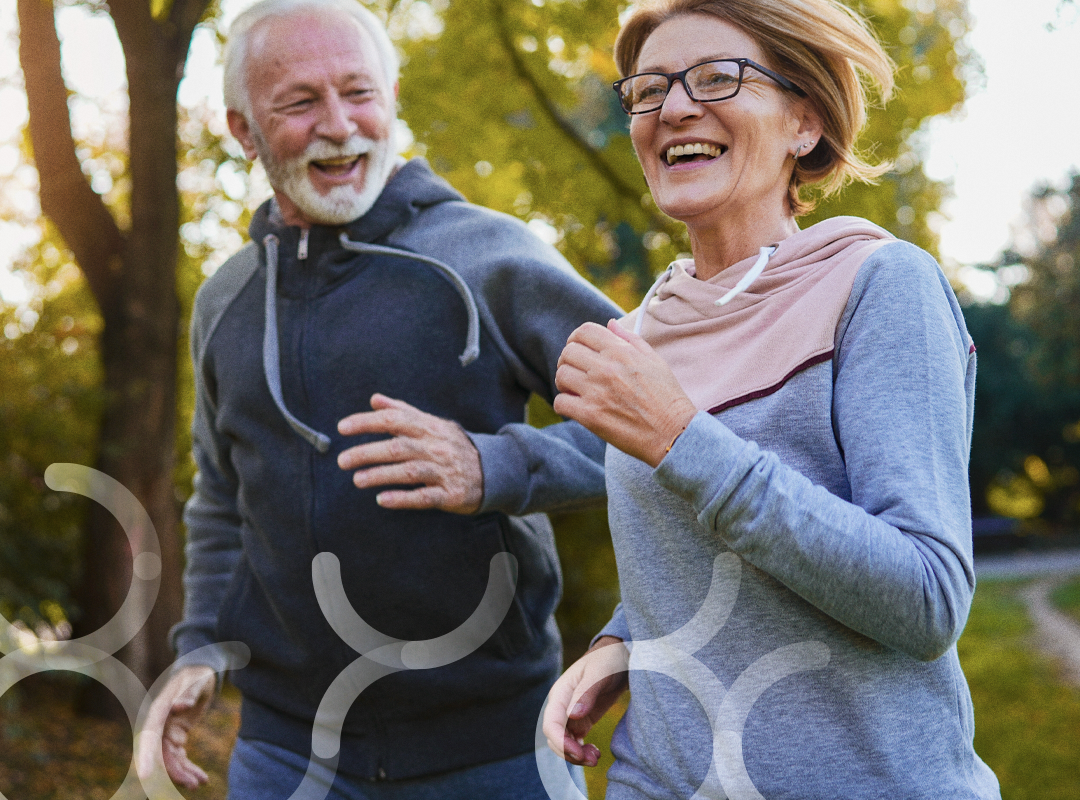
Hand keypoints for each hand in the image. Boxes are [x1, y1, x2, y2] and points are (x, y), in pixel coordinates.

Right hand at [135, 665, 215, 788]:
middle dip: (172, 772)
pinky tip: (201, 778)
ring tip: (199, 783)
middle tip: (191, 784)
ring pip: (169, 760)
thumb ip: (189, 691)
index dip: (146, 756)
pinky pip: (178, 758)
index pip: (149, 736)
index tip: (145, 776)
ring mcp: (165, 732)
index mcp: (159, 710)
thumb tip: (178, 706)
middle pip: (159, 753)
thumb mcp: (198, 679)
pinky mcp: (175, 736)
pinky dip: (188, 768)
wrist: (200, 671)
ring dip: (182, 774)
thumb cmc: (198, 674)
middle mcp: (158, 724)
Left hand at [337, 394, 482, 513]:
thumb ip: (403, 411)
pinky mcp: (451, 494)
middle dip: (367, 452)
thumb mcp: (433, 424)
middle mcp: (436, 447)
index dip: (367, 422)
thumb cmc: (453, 446)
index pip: (395, 419)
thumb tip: (374, 399)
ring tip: (357, 480)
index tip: (342, 428)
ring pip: (409, 471)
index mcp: (429, 428)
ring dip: (381, 475)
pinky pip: (425, 497)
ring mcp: (444, 471)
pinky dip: (403, 499)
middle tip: (342, 460)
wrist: (493, 470)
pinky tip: (382, 500)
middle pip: (398, 447)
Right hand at [542, 636, 629, 766]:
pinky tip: (596, 752)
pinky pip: (575, 742)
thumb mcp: (599, 673)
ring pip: (564, 743)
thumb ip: (586, 693)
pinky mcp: (582, 721)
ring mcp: (571, 715)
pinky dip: (582, 751)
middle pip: (555, 738)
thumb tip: (573, 716)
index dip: (561, 742)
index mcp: (560, 693)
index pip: (551, 724)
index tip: (578, 753)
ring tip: (596, 758)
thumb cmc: (608, 660)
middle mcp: (562, 706)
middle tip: (593, 760)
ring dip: (576, 755)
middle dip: (569, 753)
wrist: (621, 656)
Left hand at [554, 320, 696, 466]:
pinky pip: (560, 402)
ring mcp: (596, 391)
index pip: (583, 331)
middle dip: (568, 361)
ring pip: (561, 375)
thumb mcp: (654, 360)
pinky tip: (576, 408)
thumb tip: (610, 324)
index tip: (579, 350)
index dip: (576, 339)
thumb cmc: (667, 397)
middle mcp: (606, 367)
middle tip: (576, 373)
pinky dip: (564, 405)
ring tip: (575, 390)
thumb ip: (630, 339)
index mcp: (621, 351)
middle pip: (568, 352)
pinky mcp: (590, 415)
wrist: (673, 433)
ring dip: (565, 382)